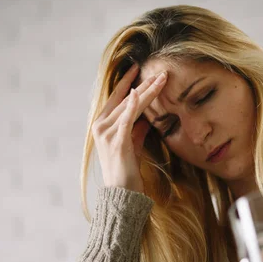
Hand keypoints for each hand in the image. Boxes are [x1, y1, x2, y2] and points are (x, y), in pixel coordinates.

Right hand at [91, 63, 167, 192]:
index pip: (116, 97)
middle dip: (144, 84)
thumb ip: (136, 130)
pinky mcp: (117, 141)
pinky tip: (140, 92)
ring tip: (162, 79)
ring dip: (148, 91)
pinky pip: (126, 119)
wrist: (122, 193)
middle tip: (160, 71)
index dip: (127, 82)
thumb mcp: (132, 145)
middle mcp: (100, 125)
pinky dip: (133, 105)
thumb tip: (146, 119)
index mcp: (102, 124)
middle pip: (125, 98)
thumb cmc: (127, 171)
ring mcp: (107, 133)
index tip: (138, 68)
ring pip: (130, 105)